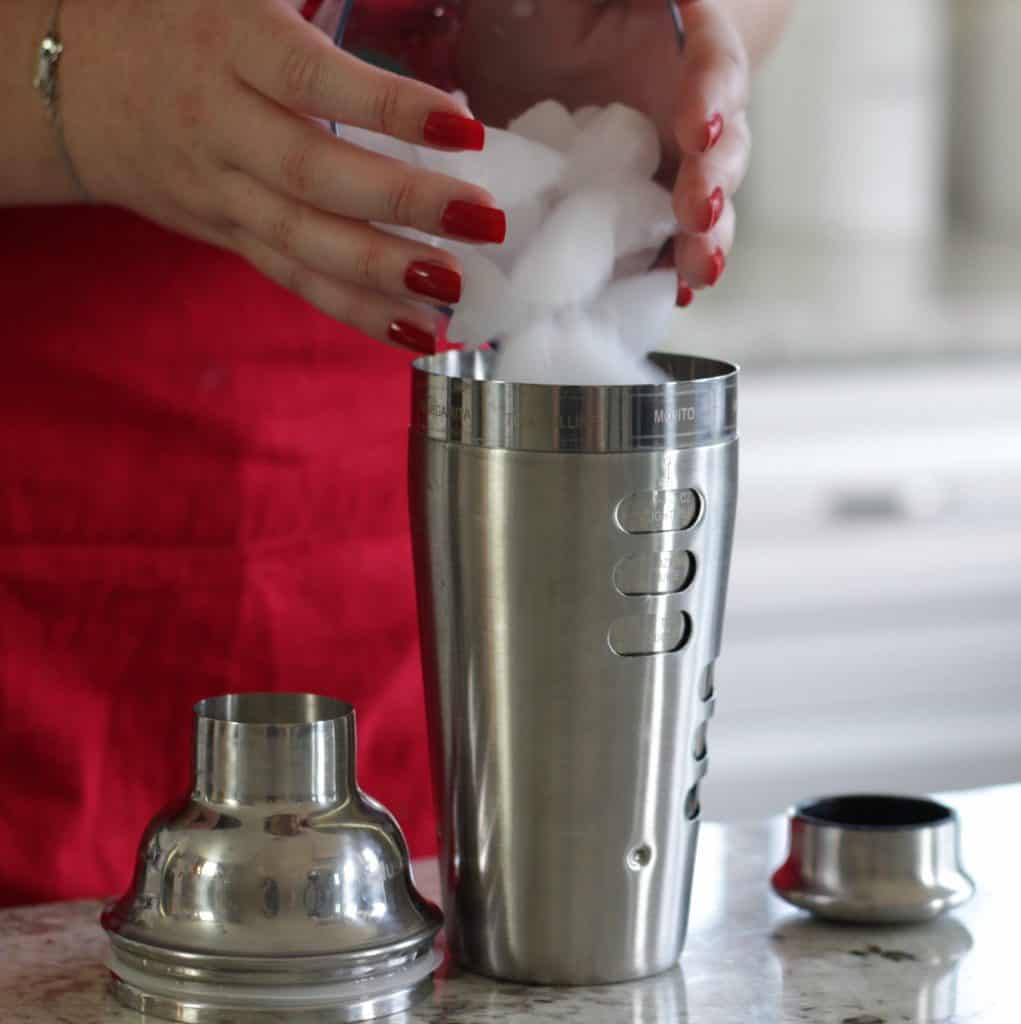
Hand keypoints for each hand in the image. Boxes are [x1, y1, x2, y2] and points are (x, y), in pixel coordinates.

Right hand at [59, 0, 506, 351]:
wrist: (72, 83)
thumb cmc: (176, 19)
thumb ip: (310, 9)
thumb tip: (407, 19)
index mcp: (228, 43)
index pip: (311, 79)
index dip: (386, 105)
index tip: (464, 126)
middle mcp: (221, 125)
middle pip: (314, 175)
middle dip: (402, 203)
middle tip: (481, 220)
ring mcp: (221, 192)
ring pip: (302, 243)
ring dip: (382, 273)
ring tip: (454, 292)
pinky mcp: (227, 236)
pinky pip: (291, 278)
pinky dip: (352, 310)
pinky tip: (411, 331)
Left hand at [455, 0, 750, 302]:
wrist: (530, 51)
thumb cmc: (549, 7)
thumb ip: (599, 4)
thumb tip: (631, 9)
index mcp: (680, 45)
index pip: (713, 65)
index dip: (710, 95)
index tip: (696, 128)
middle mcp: (688, 111)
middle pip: (722, 148)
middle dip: (713, 183)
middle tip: (699, 214)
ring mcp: (669, 166)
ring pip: (704, 205)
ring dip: (704, 241)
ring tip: (697, 272)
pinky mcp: (639, 209)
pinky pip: (660, 243)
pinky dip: (665, 271)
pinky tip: (669, 295)